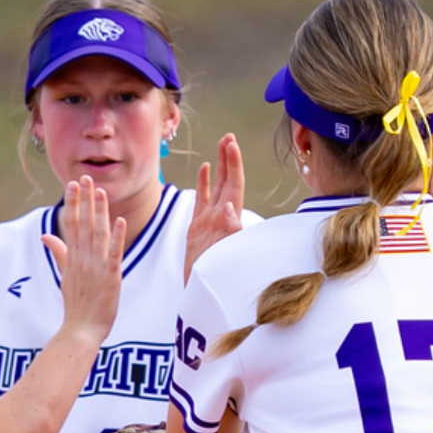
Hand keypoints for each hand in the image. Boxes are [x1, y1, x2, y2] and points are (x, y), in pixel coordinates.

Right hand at [40, 177, 123, 338]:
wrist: (80, 330)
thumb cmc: (76, 305)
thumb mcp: (65, 275)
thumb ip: (59, 253)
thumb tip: (46, 236)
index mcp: (73, 258)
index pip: (72, 224)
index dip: (74, 203)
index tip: (73, 184)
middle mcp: (83, 259)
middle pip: (83, 223)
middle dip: (84, 200)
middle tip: (84, 177)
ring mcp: (96, 267)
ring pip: (98, 233)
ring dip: (99, 211)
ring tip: (100, 191)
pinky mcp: (111, 277)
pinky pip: (114, 254)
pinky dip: (117, 237)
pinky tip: (120, 220)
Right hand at [184, 133, 244, 282]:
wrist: (199, 295)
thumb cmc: (212, 278)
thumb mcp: (219, 255)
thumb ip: (227, 232)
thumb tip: (229, 208)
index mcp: (228, 221)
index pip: (234, 186)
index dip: (234, 165)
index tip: (232, 145)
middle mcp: (221, 218)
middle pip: (228, 181)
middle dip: (229, 159)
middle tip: (229, 137)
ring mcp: (209, 221)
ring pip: (216, 186)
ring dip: (220, 166)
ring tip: (221, 145)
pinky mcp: (197, 227)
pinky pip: (202, 199)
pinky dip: (204, 183)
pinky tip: (206, 168)